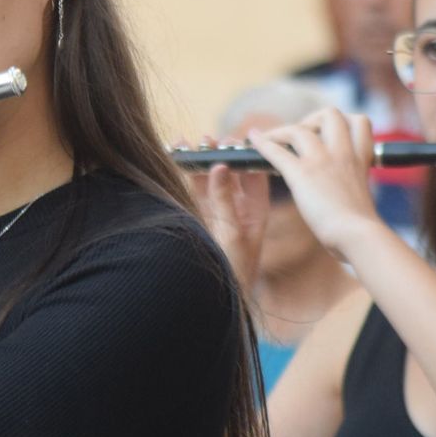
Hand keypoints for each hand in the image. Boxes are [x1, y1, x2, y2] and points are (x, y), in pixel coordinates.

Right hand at [187, 153, 269, 289]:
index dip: (245, 155)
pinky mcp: (202, 218)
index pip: (255, 175)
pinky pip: (194, 192)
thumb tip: (220, 166)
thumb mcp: (231, 233)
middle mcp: (240, 208)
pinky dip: (187, 176)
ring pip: (210, 179)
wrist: (220, 296)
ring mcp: (220, 212)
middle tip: (208, 139)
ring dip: (201, 161)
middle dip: (220, 154)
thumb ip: (224, 200)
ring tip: (189, 144)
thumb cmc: (234, 270)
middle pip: (232, 173)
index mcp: (257, 210)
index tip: (233, 141)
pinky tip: (178, 160)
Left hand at [247, 109, 380, 259]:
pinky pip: (277, 151)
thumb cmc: (362, 229)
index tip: (329, 135)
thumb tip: (350, 200)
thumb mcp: (363, 199)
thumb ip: (353, 189)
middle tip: (300, 137)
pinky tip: (253, 141)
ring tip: (269, 140)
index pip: (360, 122)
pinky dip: (262, 144)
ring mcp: (322, 161)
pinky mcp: (303, 174)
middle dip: (311, 119)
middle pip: (330, 114)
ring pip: (298, 128)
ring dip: (280, 132)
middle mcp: (342, 154)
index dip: (344, 122)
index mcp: (360, 160)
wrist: (358, 237)